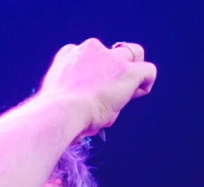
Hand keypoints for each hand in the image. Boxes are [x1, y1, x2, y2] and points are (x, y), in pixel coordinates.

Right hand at [37, 39, 156, 137]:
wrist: (61, 112)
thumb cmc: (55, 116)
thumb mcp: (57, 101)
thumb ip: (71, 98)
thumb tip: (84, 120)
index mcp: (70, 54)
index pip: (89, 57)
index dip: (95, 76)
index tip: (92, 94)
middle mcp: (91, 49)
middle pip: (112, 54)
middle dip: (114, 72)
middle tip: (109, 95)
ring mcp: (111, 59)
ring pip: (133, 54)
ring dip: (132, 74)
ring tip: (124, 96)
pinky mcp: (127, 72)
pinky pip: (148, 70)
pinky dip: (146, 82)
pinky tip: (136, 96)